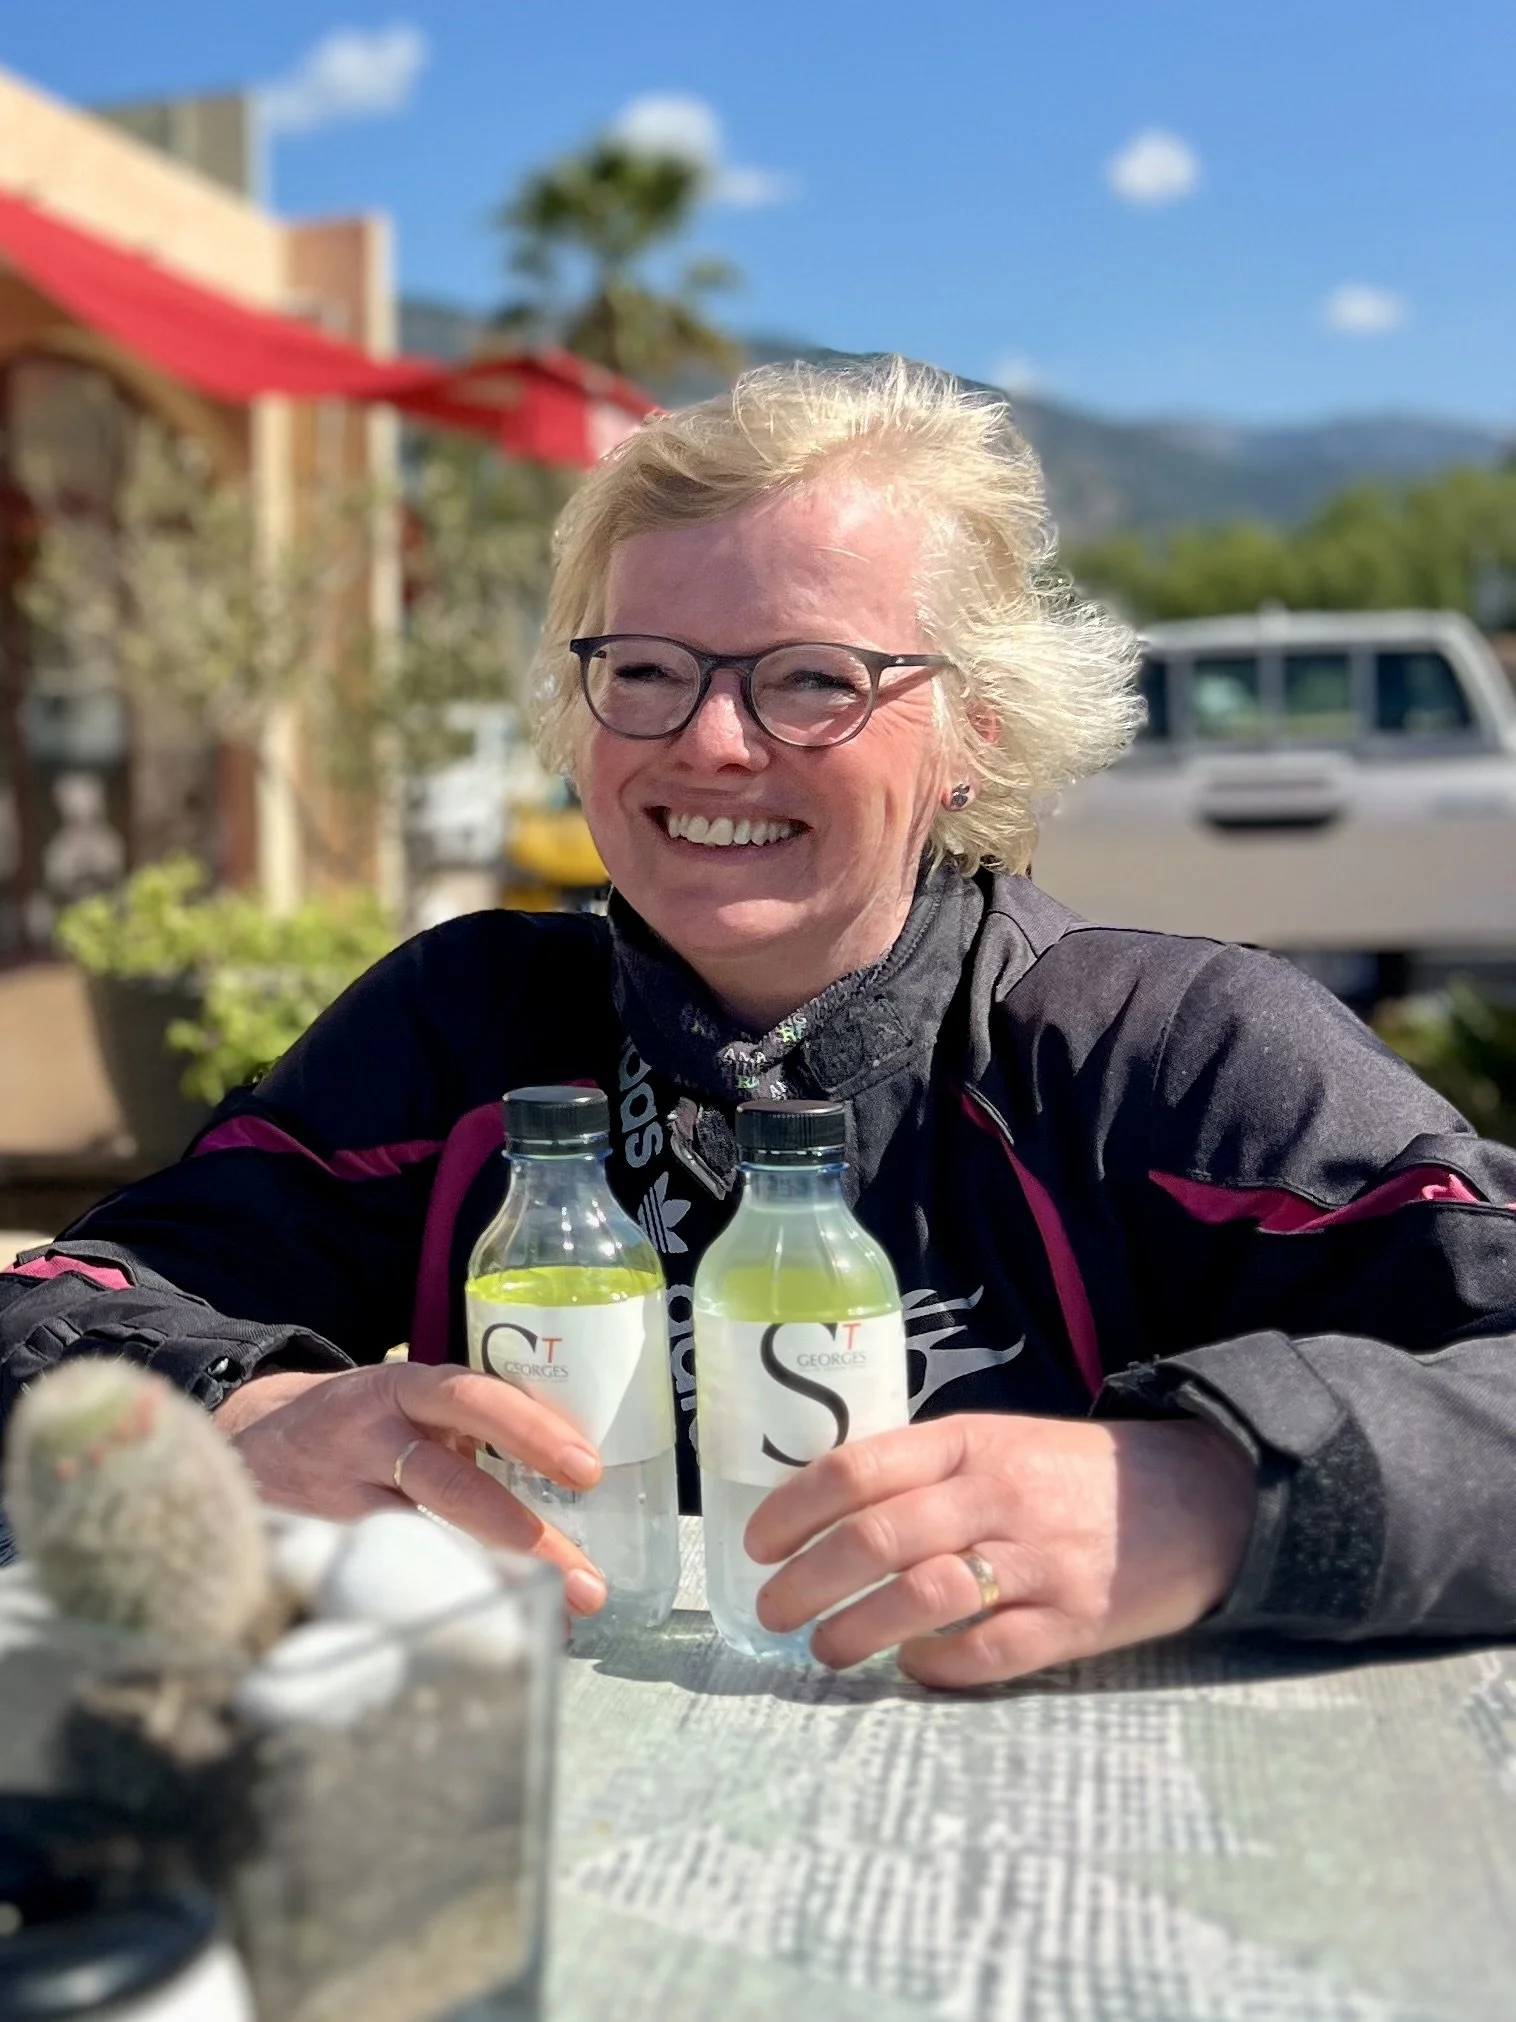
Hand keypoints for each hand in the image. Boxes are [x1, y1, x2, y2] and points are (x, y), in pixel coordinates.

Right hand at [214, 1364, 608, 1614]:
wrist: (253, 1436)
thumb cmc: (365, 1423)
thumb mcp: (410, 1400)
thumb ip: (472, 1427)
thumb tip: (573, 1478)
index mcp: (404, 1390)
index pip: (473, 1399)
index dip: (530, 1431)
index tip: (586, 1469)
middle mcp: (368, 1438)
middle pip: (448, 1484)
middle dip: (523, 1535)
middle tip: (585, 1582)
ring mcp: (337, 1498)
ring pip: (416, 1544)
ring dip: (489, 1585)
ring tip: (549, 1621)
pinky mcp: (312, 1547)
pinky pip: (380, 1581)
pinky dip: (436, 1607)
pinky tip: (481, 1633)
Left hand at [744, 1413, 1256, 1686]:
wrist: (1202, 1496)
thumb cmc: (1073, 1473)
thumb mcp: (997, 1442)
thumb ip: (921, 1470)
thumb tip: (822, 1515)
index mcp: (967, 1441)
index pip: (858, 1469)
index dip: (794, 1510)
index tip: (755, 1545)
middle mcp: (996, 1494)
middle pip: (877, 1538)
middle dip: (806, 1582)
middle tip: (772, 1612)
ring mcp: (1037, 1560)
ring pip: (923, 1597)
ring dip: (856, 1631)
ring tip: (825, 1649)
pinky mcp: (1074, 1622)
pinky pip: (987, 1654)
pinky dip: (935, 1667)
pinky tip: (911, 1667)